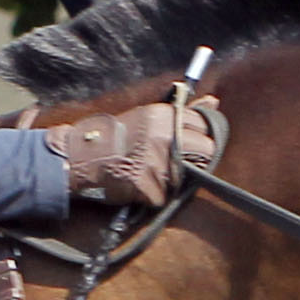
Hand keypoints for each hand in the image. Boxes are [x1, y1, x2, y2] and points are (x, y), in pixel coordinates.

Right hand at [35, 97, 223, 207]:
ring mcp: (157, 162)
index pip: (204, 125)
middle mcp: (164, 137)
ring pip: (185, 178)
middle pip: (206, 152)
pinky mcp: (147, 186)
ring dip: (170, 180)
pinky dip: (152, 197)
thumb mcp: (150, 116)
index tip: (189, 143)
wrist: (84, 156)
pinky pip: (162, 197)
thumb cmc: (119, 136)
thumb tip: (215, 102)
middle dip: (195, 161)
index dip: (199, 137)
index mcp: (165, 116)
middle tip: (175, 163)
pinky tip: (138, 186)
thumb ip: (184, 112)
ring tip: (149, 173)